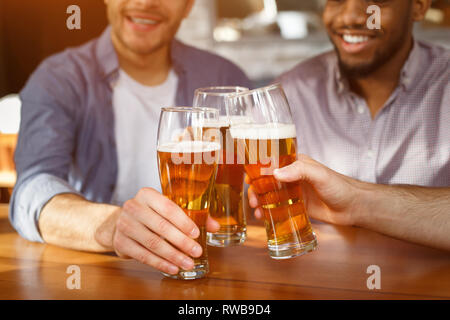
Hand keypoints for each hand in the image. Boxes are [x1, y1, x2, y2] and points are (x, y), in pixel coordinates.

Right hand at [96, 188, 219, 274]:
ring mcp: (124, 224)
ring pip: (152, 243)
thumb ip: (193, 214)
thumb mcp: (168, 209)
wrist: (120, 223)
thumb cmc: (151, 214)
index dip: (183, 222)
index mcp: (147, 194)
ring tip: (188, 263)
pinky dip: (160, 263)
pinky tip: (172, 267)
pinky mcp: (120, 242)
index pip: (168, 207)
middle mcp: (133, 206)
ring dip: (173, 256)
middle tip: (196, 252)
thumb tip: (215, 226)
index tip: (196, 234)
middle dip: (182, 242)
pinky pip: (142, 255)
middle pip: (161, 227)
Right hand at [248, 154, 368, 225]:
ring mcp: (293, 192)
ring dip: (260, 201)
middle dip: (256, 189)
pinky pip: (278, 208)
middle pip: (267, 181)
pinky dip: (268, 211)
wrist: (354, 208)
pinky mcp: (296, 206)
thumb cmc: (340, 186)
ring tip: (256, 210)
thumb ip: (299, 170)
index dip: (257, 169)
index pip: (271, 162)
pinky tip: (263, 217)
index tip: (248, 178)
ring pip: (270, 195)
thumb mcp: (319, 174)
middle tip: (253, 200)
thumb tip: (276, 173)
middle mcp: (292, 176)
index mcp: (295, 163)